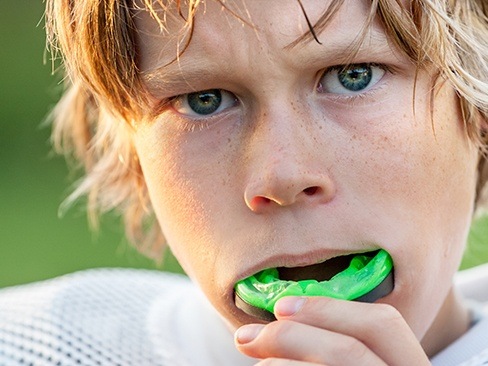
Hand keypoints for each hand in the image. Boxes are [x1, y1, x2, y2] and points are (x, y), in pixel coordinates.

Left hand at [234, 296, 430, 365]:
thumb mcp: (361, 362)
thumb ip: (337, 347)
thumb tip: (281, 321)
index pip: (383, 325)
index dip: (329, 308)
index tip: (281, 306)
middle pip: (348, 350)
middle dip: (290, 336)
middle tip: (246, 337)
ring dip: (280, 365)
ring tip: (260, 365)